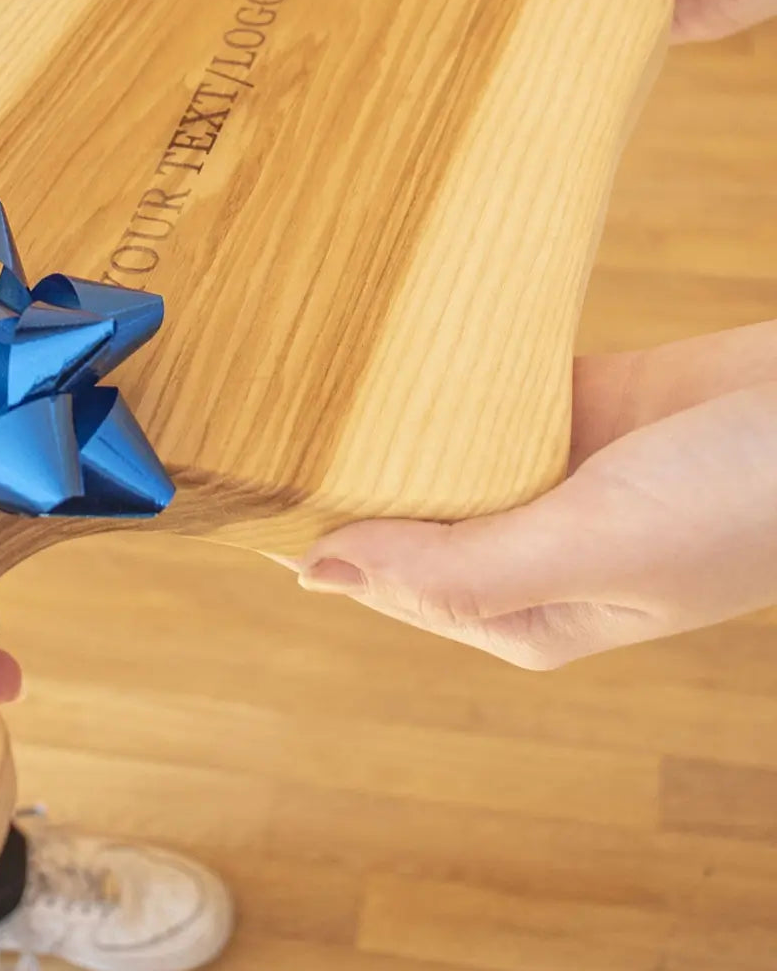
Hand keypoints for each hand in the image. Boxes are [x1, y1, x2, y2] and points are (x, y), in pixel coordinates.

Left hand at [297, 321, 776, 669]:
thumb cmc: (734, 503)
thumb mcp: (591, 550)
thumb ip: (459, 571)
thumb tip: (321, 574)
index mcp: (519, 612)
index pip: (381, 582)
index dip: (313, 537)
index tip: (243, 488)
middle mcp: (520, 553)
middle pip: (397, 522)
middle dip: (334, 483)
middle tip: (256, 423)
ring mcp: (540, 481)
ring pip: (428, 460)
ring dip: (376, 432)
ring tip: (300, 384)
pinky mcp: (562, 414)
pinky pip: (473, 403)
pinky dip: (431, 386)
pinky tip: (382, 358)